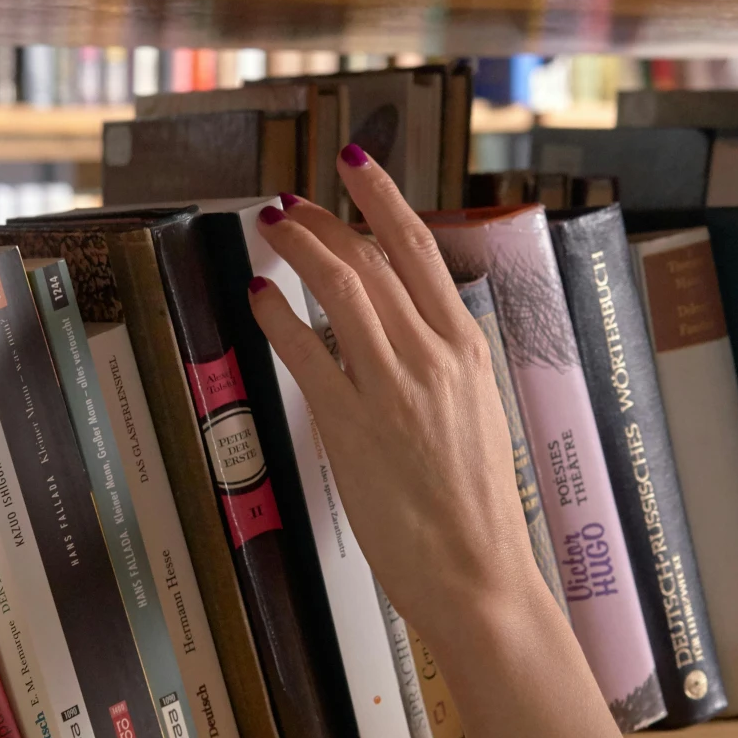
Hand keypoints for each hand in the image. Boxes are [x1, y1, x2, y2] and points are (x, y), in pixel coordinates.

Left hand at [246, 150, 552, 650]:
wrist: (479, 571)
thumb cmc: (475, 505)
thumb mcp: (475, 412)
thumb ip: (440, 364)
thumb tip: (398, 324)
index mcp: (468, 348)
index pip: (420, 249)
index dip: (382, 198)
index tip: (355, 166)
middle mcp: (433, 357)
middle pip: (370, 258)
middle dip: (322, 219)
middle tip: (288, 203)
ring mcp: (392, 389)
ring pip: (339, 288)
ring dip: (297, 248)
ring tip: (270, 229)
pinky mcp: (352, 427)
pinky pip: (304, 351)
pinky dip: (276, 314)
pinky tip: (258, 296)